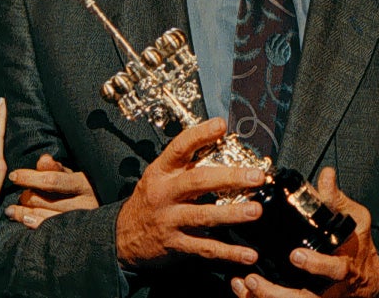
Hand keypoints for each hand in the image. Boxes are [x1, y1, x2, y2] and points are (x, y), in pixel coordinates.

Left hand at [4, 153, 98, 229]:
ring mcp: (80, 222)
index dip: (30, 177)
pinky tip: (23, 220)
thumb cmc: (83, 191)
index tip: (13, 176)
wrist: (106, 219)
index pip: (52, 180)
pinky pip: (48, 231)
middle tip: (19, 195)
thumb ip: (56, 168)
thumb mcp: (73, 176)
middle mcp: (85, 204)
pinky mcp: (74, 235)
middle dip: (27, 196)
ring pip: (44, 216)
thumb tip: (42, 160)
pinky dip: (32, 224)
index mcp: (85, 184)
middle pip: (46, 199)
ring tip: (11, 209)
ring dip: (23, 212)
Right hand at [115, 117, 268, 269]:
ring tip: (256, 210)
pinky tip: (249, 254)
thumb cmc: (150, 200)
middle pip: (197, 181)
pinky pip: (205, 248)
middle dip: (230, 177)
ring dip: (232, 214)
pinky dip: (229, 252)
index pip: (179, 148)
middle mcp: (165, 194)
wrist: (123, 237)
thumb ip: (185, 164)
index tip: (221, 125)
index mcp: (161, 172)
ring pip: (203, 216)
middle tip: (255, 176)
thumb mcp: (159, 176)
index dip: (200, 135)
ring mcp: (170, 220)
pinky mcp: (176, 245)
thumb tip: (220, 143)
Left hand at [229, 167, 378, 297]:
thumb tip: (326, 174)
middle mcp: (330, 287)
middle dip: (278, 292)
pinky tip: (243, 290)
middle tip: (254, 278)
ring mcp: (317, 296)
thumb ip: (338, 200)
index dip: (316, 264)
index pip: (334, 269)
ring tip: (245, 284)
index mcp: (344, 265)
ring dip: (266, 297)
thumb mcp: (355, 220)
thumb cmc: (358, 245)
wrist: (367, 280)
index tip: (296, 255)